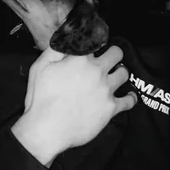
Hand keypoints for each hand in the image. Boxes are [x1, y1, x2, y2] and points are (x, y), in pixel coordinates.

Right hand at [11, 46, 136, 165]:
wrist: (46, 129)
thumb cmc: (40, 98)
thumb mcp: (40, 67)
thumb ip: (54, 49)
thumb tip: (66, 39)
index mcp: (80, 59)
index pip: (94, 40)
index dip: (93, 41)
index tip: (93, 44)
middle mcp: (97, 71)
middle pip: (117, 53)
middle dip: (112, 53)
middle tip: (106, 59)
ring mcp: (106, 90)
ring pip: (124, 73)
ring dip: (119, 72)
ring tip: (113, 76)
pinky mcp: (111, 108)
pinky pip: (129, 100)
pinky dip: (130, 98)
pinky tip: (127, 97)